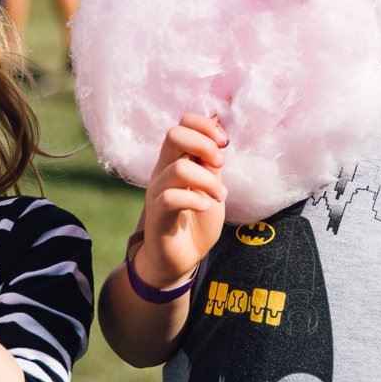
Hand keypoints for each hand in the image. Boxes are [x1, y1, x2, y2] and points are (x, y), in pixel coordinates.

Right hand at [135, 114, 228, 288]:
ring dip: (208, 181)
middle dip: (203, 144)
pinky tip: (206, 207)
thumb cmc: (198, 220)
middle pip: (174, 134)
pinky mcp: (156, 214)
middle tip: (219, 164)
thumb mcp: (212, 187)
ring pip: (179, 169)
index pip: (183, 123)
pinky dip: (195, 200)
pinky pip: (171, 197)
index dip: (205, 126)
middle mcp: (163, 170)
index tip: (224, 143)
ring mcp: (157, 191)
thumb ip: (212, 163)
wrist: (183, 257)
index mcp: (177, 159)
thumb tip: (219, 131)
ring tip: (218, 197)